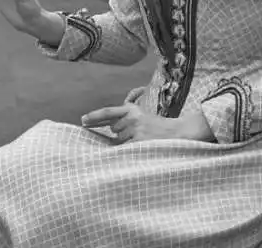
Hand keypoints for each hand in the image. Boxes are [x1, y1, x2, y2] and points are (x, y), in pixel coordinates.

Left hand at [81, 103, 212, 142]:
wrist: (178, 133)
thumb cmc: (157, 128)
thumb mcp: (140, 117)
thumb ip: (125, 120)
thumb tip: (108, 128)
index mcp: (131, 109)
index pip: (108, 112)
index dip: (94, 116)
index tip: (82, 120)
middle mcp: (132, 116)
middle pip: (113, 130)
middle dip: (120, 135)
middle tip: (138, 136)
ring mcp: (136, 128)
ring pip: (119, 141)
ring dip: (127, 144)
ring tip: (143, 141)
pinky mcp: (140, 140)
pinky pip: (126, 149)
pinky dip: (128, 151)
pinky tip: (141, 148)